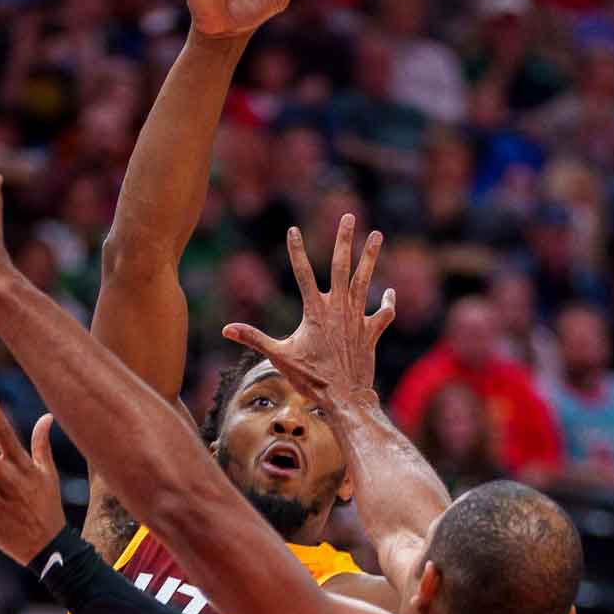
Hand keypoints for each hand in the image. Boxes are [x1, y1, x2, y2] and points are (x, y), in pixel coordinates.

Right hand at [222, 214, 395, 406]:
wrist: (344, 397)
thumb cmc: (310, 378)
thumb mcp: (279, 356)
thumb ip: (253, 338)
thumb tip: (225, 330)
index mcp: (315, 311)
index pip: (302, 273)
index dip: (296, 250)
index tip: (293, 230)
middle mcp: (338, 308)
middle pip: (341, 266)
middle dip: (344, 240)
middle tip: (349, 216)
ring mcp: (357, 318)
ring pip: (365, 280)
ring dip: (371, 256)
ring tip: (377, 234)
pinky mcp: (371, 332)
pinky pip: (382, 313)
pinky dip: (387, 302)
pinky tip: (388, 292)